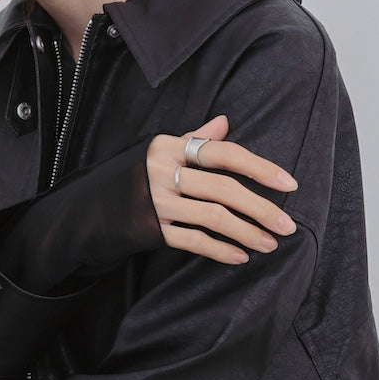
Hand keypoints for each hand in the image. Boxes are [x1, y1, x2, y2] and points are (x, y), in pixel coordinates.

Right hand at [147, 114, 298, 264]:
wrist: (90, 210)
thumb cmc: (134, 177)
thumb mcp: (160, 151)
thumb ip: (193, 139)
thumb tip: (224, 122)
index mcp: (169, 147)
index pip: (224, 154)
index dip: (259, 168)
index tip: (288, 184)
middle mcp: (162, 172)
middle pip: (223, 189)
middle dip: (261, 209)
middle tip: (287, 226)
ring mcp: (156, 203)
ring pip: (213, 218)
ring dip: (247, 233)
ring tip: (269, 244)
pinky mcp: (151, 230)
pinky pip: (194, 242)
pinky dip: (220, 251)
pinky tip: (240, 257)